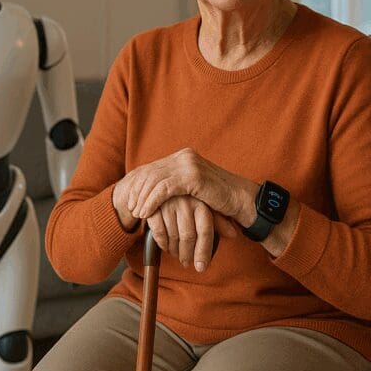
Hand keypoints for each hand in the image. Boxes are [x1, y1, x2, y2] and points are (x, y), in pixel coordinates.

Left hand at [126, 148, 255, 226]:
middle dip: (137, 191)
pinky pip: (163, 189)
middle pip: (150, 172)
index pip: (152, 168)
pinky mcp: (192, 176)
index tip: (131, 199)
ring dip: (142, 198)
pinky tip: (145, 213)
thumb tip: (156, 192)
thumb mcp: (193, 188)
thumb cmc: (219, 198)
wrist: (240, 200)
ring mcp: (188, 164)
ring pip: (154, 180)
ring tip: (136, 214)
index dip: (139, 183)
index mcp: (183, 157)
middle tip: (129, 207)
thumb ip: (177, 185)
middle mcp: (184, 156)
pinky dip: (151, 202)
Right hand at [146, 196, 238, 271]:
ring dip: (175, 251)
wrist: (165, 186)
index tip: (201, 267)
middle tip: (187, 263)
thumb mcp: (206, 208)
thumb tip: (234, 234)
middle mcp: (186, 202)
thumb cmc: (189, 201)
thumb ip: (218, 222)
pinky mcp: (154, 208)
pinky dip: (163, 244)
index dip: (203, 252)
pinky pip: (159, 233)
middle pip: (188, 237)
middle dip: (188, 255)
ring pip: (174, 236)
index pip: (205, 231)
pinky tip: (166, 247)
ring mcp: (169, 204)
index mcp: (201, 202)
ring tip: (177, 255)